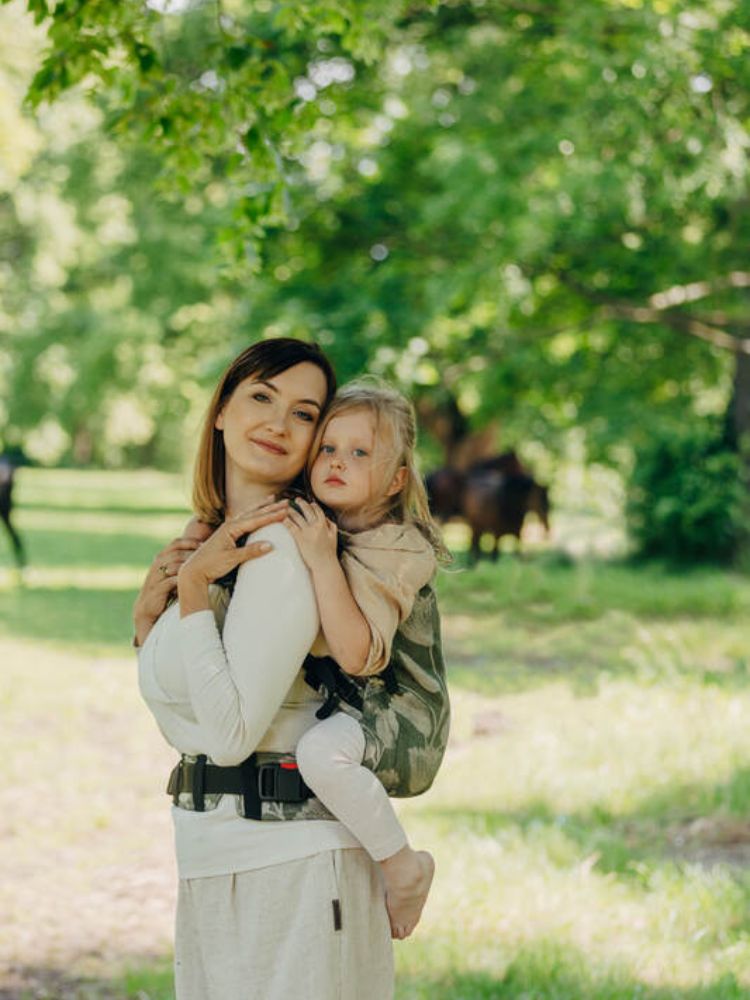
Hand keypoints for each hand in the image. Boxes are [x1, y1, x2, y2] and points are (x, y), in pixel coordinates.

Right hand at [133, 530, 209, 644]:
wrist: (148, 611)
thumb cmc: (164, 592)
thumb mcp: (172, 575)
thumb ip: (181, 564)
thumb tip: (202, 553)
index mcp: (160, 560)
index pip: (174, 544)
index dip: (188, 542)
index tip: (203, 544)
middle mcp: (156, 567)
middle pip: (173, 553)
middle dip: (190, 552)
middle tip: (204, 554)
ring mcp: (155, 579)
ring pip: (170, 565)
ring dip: (186, 564)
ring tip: (200, 566)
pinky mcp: (155, 592)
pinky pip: (169, 582)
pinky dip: (180, 580)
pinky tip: (192, 581)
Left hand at [178, 497, 288, 587]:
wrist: (194, 571)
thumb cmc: (211, 565)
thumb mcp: (232, 558)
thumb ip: (250, 551)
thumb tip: (271, 545)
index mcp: (231, 528)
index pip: (256, 520)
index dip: (272, 516)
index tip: (286, 511)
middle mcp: (229, 525)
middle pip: (254, 513)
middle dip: (270, 507)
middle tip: (286, 502)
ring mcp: (227, 529)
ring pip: (249, 514)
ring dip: (261, 507)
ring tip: (272, 499)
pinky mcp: (227, 535)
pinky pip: (244, 521)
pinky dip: (253, 515)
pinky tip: (256, 513)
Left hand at [285, 499, 337, 572]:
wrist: (324, 565)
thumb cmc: (329, 553)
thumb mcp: (334, 537)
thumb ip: (331, 526)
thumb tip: (326, 518)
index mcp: (324, 525)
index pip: (318, 511)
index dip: (313, 505)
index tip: (309, 503)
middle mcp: (316, 526)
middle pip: (307, 511)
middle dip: (301, 503)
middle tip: (296, 499)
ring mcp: (308, 532)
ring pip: (298, 517)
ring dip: (291, 510)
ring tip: (286, 507)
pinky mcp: (300, 539)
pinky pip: (292, 527)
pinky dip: (287, 521)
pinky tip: (283, 519)